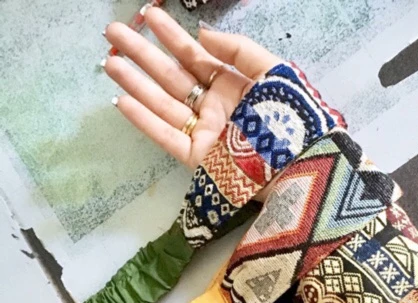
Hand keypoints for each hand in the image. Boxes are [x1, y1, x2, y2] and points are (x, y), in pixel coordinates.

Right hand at [103, 8, 280, 168]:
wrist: (297, 163)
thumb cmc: (289, 116)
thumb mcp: (272, 72)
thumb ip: (238, 49)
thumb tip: (202, 34)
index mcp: (232, 87)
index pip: (195, 57)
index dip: (172, 36)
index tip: (148, 14)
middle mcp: (214, 108)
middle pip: (172, 77)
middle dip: (143, 54)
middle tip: (114, 32)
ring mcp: (204, 133)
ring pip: (163, 104)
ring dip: (135, 83)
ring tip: (109, 61)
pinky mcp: (198, 158)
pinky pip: (166, 137)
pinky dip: (144, 120)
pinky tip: (122, 100)